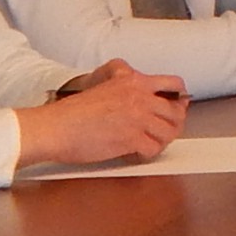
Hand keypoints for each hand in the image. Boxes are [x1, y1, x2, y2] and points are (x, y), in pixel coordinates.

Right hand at [19, 60, 186, 167]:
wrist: (56, 127)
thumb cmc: (74, 111)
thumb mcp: (104, 85)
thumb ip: (124, 81)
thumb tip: (140, 86)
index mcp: (135, 82)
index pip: (174, 85)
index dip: (179, 99)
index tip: (177, 108)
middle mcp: (140, 97)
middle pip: (176, 113)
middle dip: (173, 124)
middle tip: (163, 131)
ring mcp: (138, 118)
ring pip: (169, 132)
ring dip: (162, 140)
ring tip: (150, 143)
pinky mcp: (131, 139)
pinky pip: (153, 149)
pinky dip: (148, 154)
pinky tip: (137, 153)